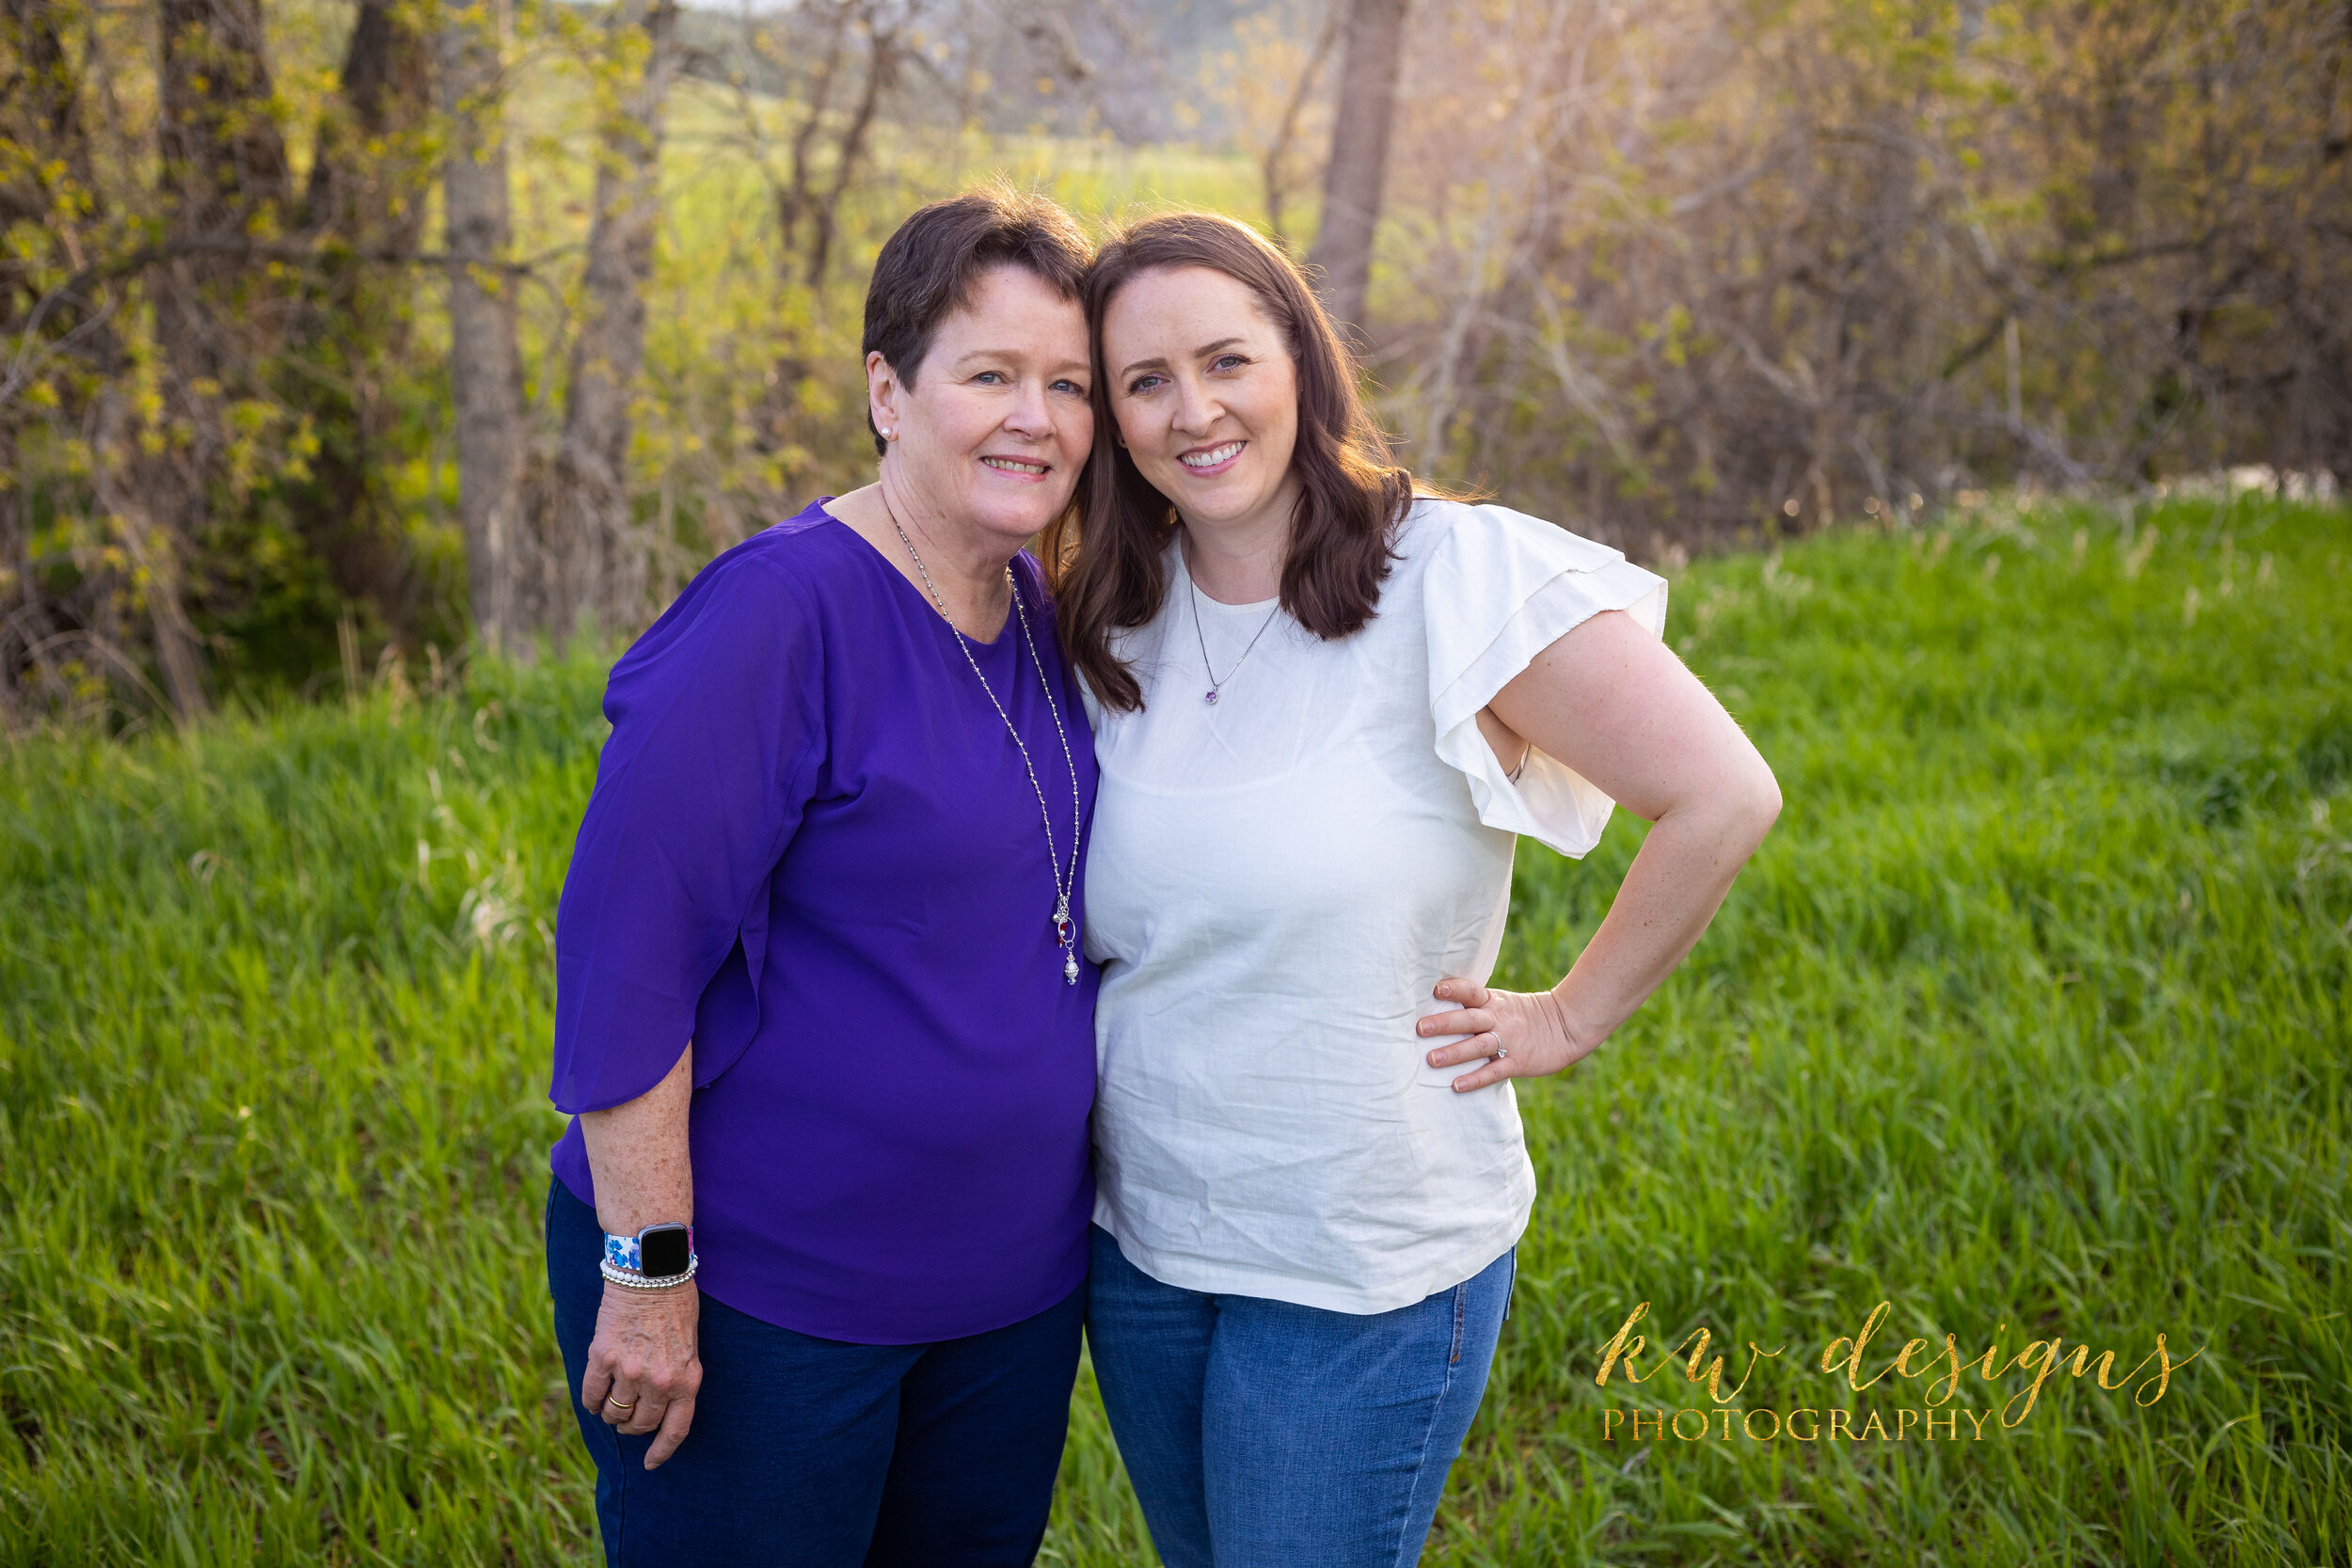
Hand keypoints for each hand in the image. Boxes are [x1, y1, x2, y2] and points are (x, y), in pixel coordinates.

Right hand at [580, 1280, 701, 1468]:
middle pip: (640, 1424)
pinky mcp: (603, 1358)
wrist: (652, 1271)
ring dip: (612, 1413)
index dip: (661, 1451)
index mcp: (687, 1379)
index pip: (675, 1430)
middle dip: (633, 1426)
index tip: (650, 1464)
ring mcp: (629, 1371)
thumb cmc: (676, 1304)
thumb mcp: (690, 1346)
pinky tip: (594, 1397)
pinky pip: (591, 1395)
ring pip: (614, 1413)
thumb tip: (658, 1407)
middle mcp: (659, 1381)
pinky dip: (591, 1401)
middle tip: (628, 1417)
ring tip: (613, 1401)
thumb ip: (677, 1378)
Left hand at [1417, 976, 1599, 1092]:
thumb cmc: (1526, 1015)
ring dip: (1454, 1052)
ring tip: (1432, 1059)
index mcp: (1493, 1002)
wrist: (1567, 1026)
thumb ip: (1476, 1005)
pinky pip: (1494, 1071)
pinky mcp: (1518, 1062)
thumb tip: (1438, 1007)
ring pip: (1478, 1045)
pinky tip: (1456, 1085)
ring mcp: (1509, 1041)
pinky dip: (1475, 1079)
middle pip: (1469, 1019)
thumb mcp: (1503, 1002)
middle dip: (1444, 1023)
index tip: (1435, 989)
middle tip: (1420, 1028)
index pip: (1471, 991)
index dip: (1454, 989)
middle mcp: (1498, 1019)